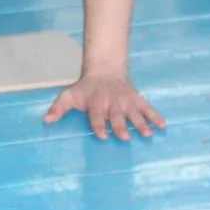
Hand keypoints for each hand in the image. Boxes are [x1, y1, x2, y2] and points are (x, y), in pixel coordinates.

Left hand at [44, 73, 164, 140]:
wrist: (104, 72)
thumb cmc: (85, 90)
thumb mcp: (69, 95)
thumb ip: (58, 108)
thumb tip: (46, 120)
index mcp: (96, 102)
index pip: (96, 115)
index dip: (98, 125)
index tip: (101, 136)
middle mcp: (112, 102)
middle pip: (116, 115)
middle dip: (120, 126)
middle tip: (124, 137)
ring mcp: (126, 101)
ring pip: (134, 113)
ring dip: (140, 123)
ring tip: (147, 134)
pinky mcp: (136, 100)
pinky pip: (147, 108)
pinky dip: (155, 116)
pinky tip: (163, 125)